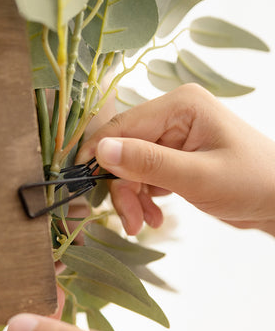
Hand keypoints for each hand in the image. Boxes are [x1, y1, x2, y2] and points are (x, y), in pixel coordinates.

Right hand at [78, 84, 274, 235]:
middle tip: (129, 222)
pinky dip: (145, 198)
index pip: (123, 126)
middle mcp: (173, 116)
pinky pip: (146, 176)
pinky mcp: (176, 157)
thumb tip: (101, 151)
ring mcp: (174, 137)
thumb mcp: (197, 176)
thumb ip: (148, 163)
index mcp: (180, 106)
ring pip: (132, 167)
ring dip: (133, 197)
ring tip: (144, 224)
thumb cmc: (251, 183)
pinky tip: (155, 217)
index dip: (98, 155)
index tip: (79, 184)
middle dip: (122, 188)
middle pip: (124, 150)